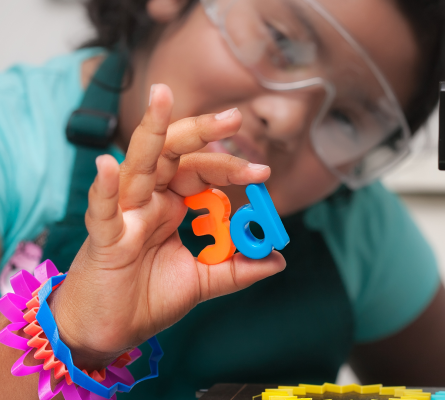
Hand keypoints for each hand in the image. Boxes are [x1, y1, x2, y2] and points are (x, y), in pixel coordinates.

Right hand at [49, 84, 285, 368]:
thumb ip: (239, 269)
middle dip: (201, 131)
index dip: (230, 167)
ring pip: (137, 164)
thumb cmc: (148, 299)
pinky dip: (104, 188)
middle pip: (173, 153)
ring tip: (162, 97)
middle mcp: (148, 201)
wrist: (110, 333)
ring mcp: (125, 215)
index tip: (263, 173)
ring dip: (151, 132)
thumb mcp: (204, 281)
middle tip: (234, 118)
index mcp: (170, 205)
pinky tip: (107, 166)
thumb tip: (278, 259)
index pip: (201, 171)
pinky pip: (104, 210)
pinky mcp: (104, 239)